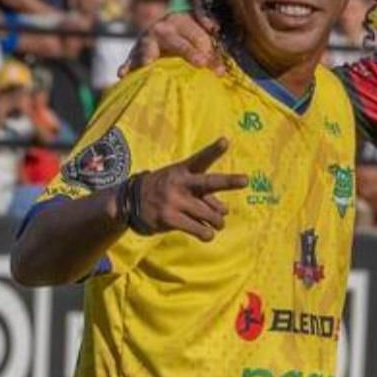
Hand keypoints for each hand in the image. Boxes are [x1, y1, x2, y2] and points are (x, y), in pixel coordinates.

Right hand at [119, 9, 223, 76]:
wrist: (162, 37)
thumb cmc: (189, 41)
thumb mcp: (201, 35)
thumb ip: (210, 33)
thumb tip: (216, 27)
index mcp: (180, 19)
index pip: (196, 35)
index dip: (209, 51)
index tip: (220, 71)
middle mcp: (161, 27)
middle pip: (175, 39)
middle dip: (189, 51)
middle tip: (201, 63)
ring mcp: (146, 40)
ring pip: (148, 48)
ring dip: (148, 56)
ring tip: (148, 63)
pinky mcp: (134, 54)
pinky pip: (130, 60)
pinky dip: (127, 66)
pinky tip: (122, 73)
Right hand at [132, 137, 246, 241]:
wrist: (131, 201)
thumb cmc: (164, 190)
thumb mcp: (180, 183)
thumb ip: (204, 195)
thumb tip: (225, 211)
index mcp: (183, 170)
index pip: (201, 159)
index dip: (214, 150)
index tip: (226, 141)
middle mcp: (180, 183)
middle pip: (208, 183)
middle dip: (228, 181)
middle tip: (245, 179)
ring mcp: (174, 201)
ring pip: (209, 214)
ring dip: (218, 222)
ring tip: (218, 224)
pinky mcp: (169, 219)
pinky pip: (197, 229)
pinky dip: (206, 234)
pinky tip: (207, 234)